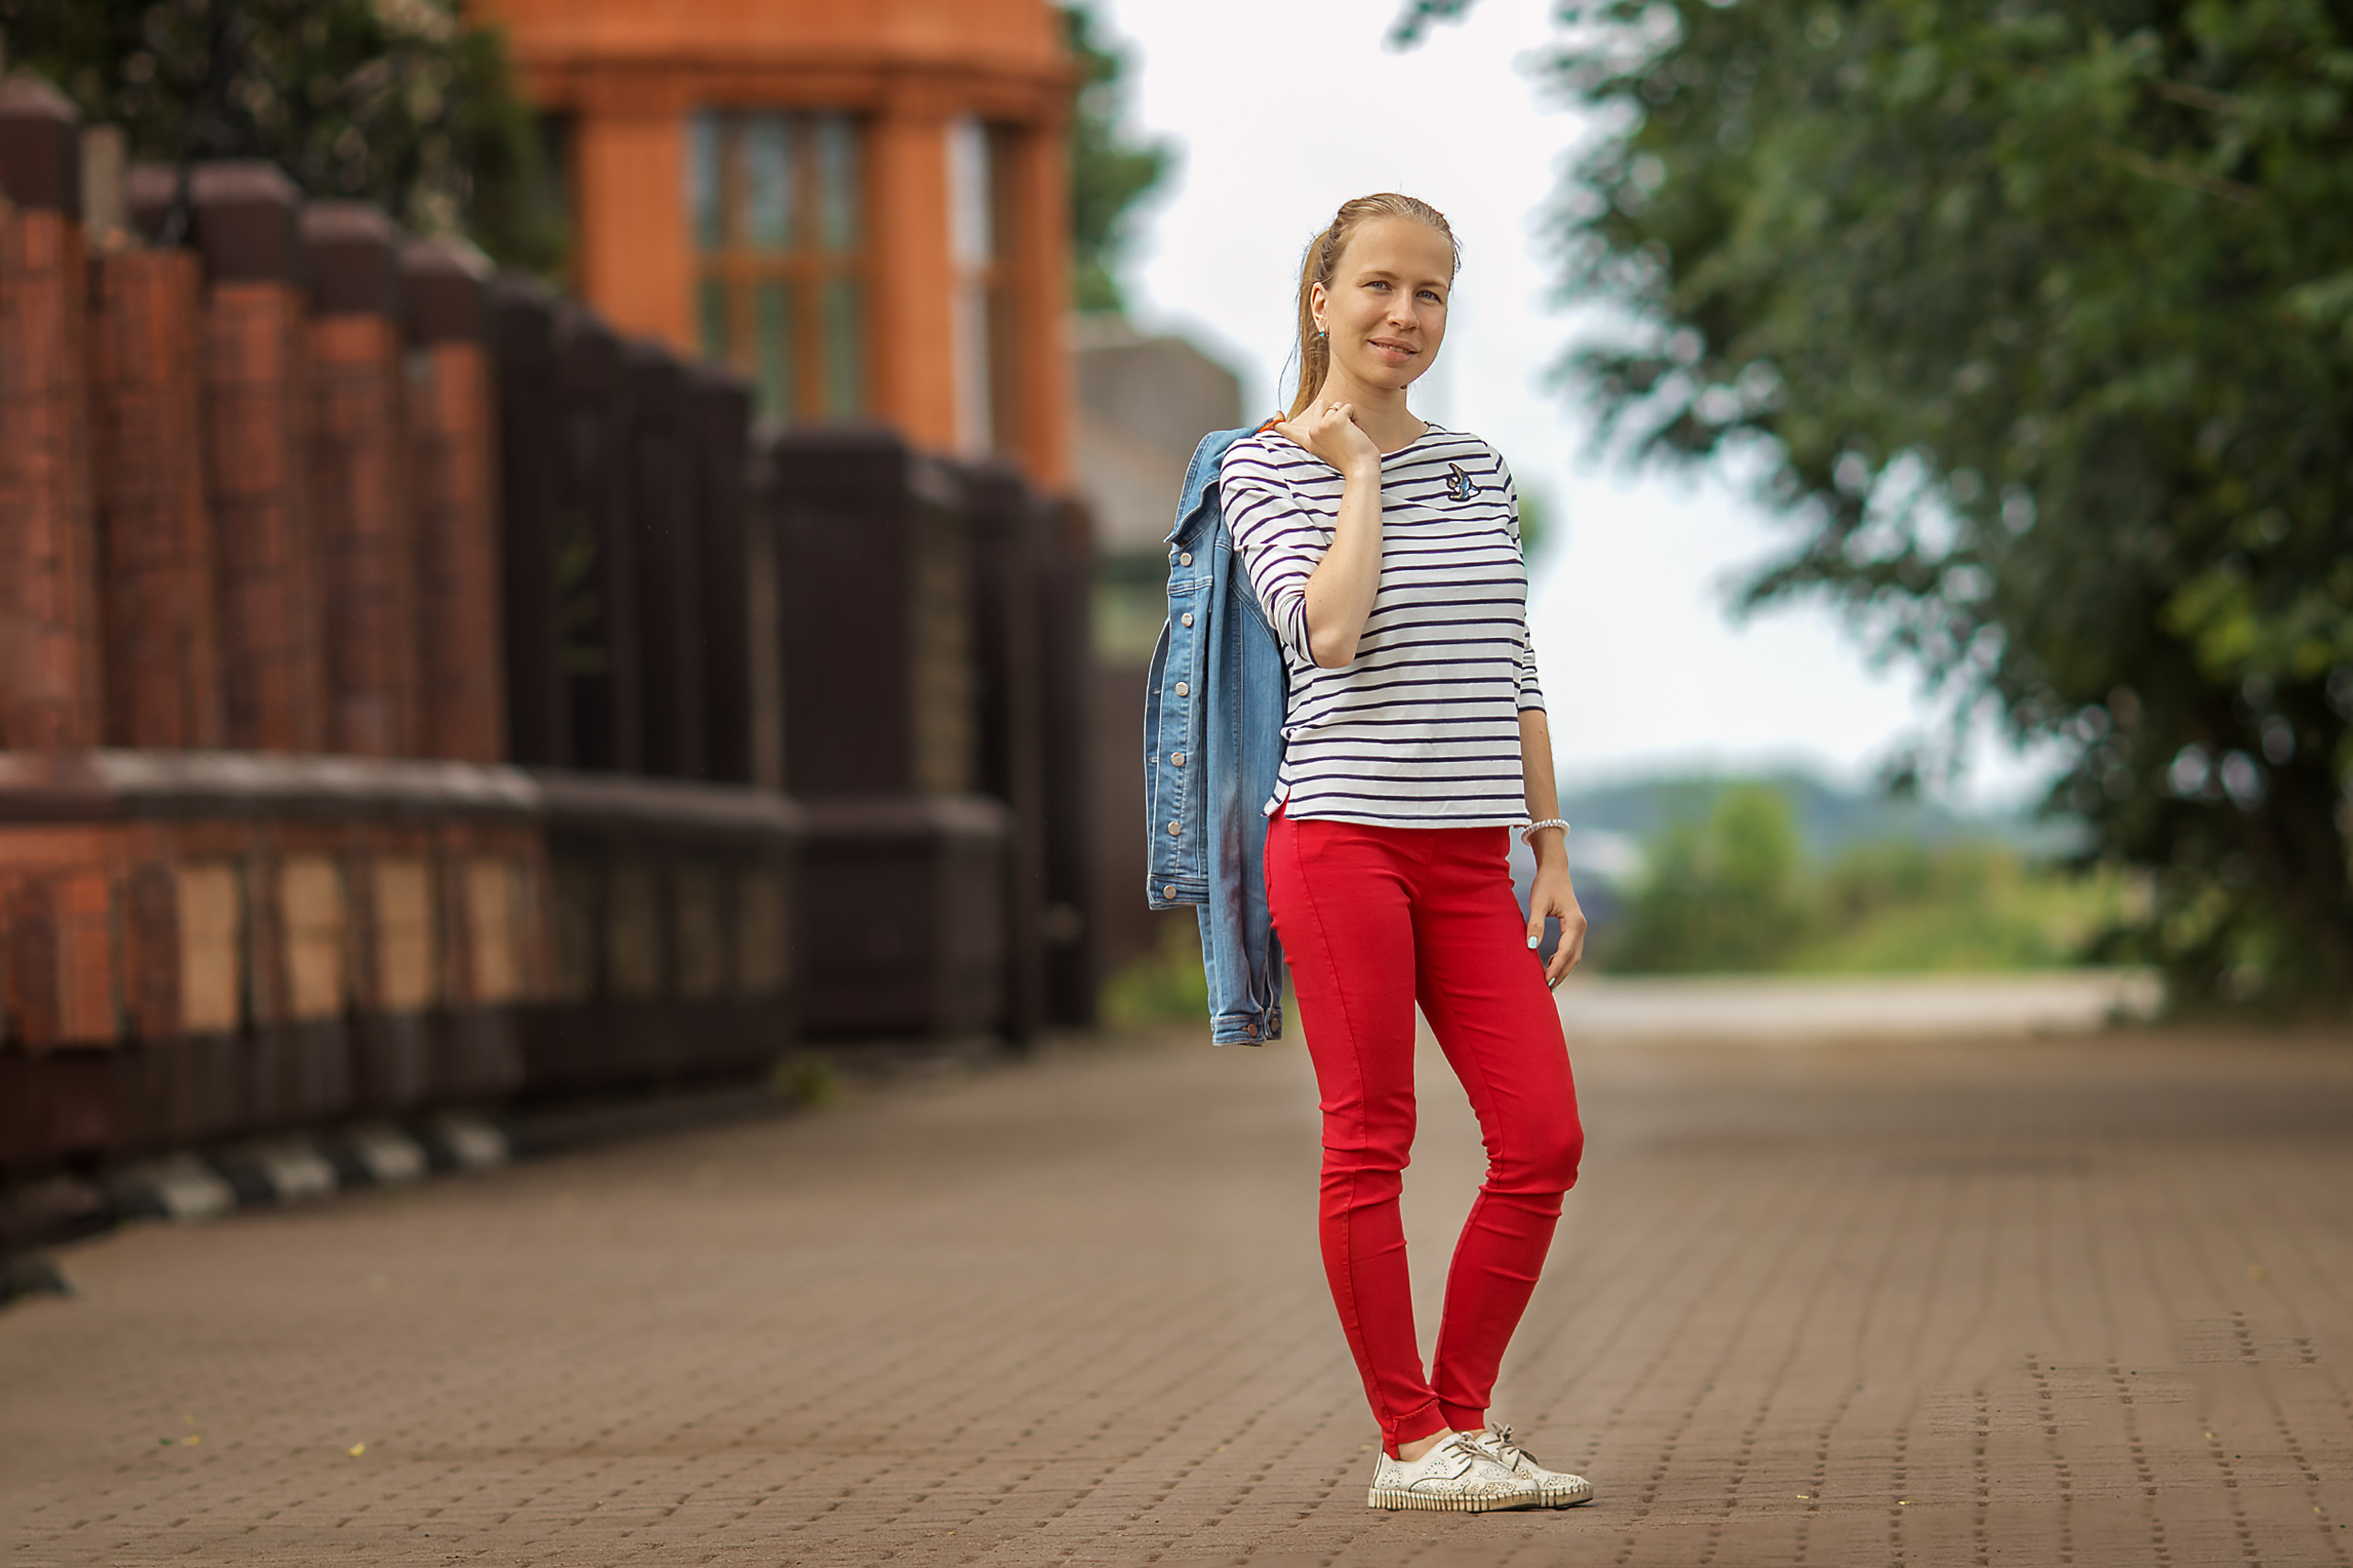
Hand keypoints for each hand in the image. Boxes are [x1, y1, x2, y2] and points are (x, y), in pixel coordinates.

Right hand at [1280, 399, 1381, 476]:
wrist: (1361, 470)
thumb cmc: (1352, 461)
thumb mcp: (1330, 448)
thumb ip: (1322, 435)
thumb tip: (1319, 428)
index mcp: (1310, 441)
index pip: (1291, 432)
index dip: (1280, 426)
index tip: (1273, 423)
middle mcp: (1312, 433)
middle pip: (1321, 404)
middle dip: (1336, 411)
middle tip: (1344, 433)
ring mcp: (1321, 426)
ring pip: (1337, 405)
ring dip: (1349, 417)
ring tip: (1351, 435)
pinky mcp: (1334, 421)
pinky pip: (1349, 407)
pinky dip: (1356, 418)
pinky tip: (1356, 433)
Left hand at [1526, 860, 1587, 988]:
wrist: (1555, 870)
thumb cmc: (1545, 884)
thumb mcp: (1537, 903)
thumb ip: (1535, 925)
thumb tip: (1531, 946)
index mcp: (1574, 922)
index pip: (1566, 952)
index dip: (1556, 968)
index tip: (1545, 981)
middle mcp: (1581, 927)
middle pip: (1573, 957)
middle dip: (1561, 974)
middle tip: (1546, 990)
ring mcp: (1580, 927)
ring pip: (1574, 955)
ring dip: (1563, 969)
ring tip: (1548, 984)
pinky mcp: (1575, 927)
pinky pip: (1571, 949)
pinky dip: (1563, 960)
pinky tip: (1550, 966)